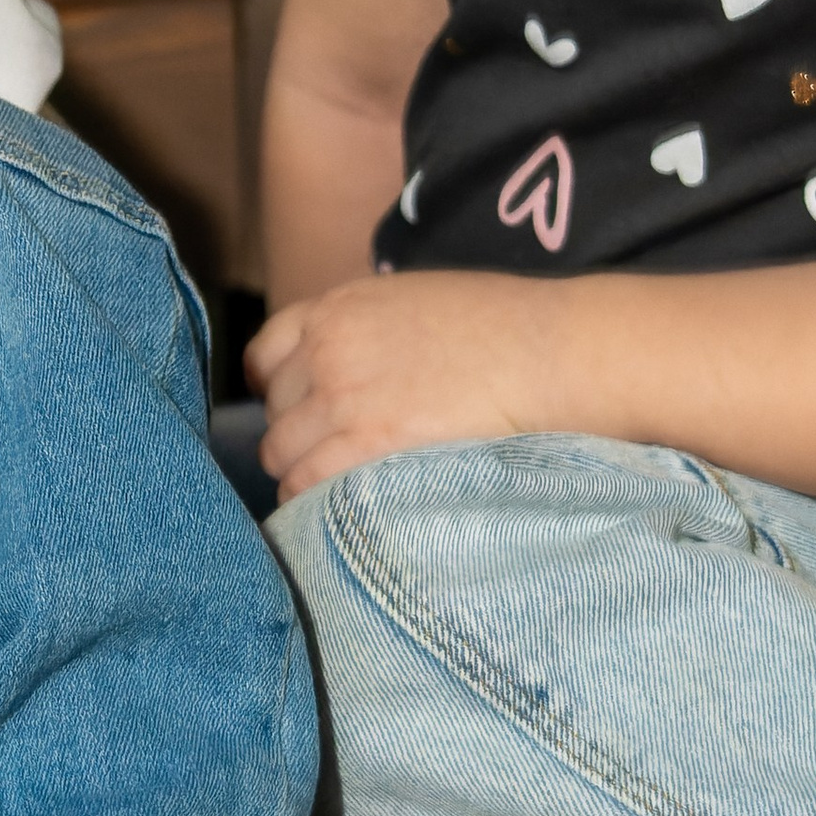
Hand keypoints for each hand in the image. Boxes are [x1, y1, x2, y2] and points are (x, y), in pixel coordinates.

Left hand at [247, 270, 563, 495]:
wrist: (551, 351)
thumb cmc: (504, 328)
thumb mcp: (414, 302)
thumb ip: (366, 332)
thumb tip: (353, 372)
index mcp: (337, 309)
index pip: (264, 356)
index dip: (282, 392)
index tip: (304, 414)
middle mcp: (326, 349)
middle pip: (274, 412)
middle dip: (299, 437)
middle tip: (338, 459)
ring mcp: (341, 396)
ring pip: (281, 453)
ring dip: (305, 474)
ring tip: (343, 491)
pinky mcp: (366, 443)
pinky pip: (304, 485)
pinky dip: (311, 502)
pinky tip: (339, 512)